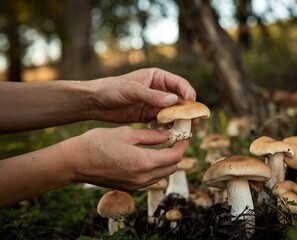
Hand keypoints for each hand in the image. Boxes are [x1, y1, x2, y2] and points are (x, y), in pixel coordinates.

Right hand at [70, 126, 188, 189]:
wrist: (75, 162)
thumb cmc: (98, 143)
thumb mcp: (127, 133)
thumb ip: (150, 136)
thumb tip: (167, 135)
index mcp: (145, 162)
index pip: (175, 156)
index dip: (182, 144)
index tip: (183, 135)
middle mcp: (143, 178)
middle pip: (171, 167)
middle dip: (176, 153)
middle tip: (173, 138)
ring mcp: (136, 184)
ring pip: (162, 174)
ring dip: (166, 161)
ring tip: (162, 146)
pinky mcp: (129, 187)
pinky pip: (151, 179)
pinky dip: (155, 168)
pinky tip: (148, 155)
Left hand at [89, 68, 195, 122]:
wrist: (95, 102)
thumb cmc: (112, 89)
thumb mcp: (132, 90)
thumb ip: (153, 95)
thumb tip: (174, 100)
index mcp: (157, 77)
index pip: (179, 84)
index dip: (188, 93)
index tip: (192, 103)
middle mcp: (159, 90)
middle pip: (179, 100)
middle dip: (187, 111)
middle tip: (194, 122)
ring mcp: (154, 104)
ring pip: (172, 113)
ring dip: (177, 121)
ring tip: (181, 130)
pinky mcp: (148, 116)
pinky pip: (162, 122)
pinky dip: (165, 128)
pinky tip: (162, 133)